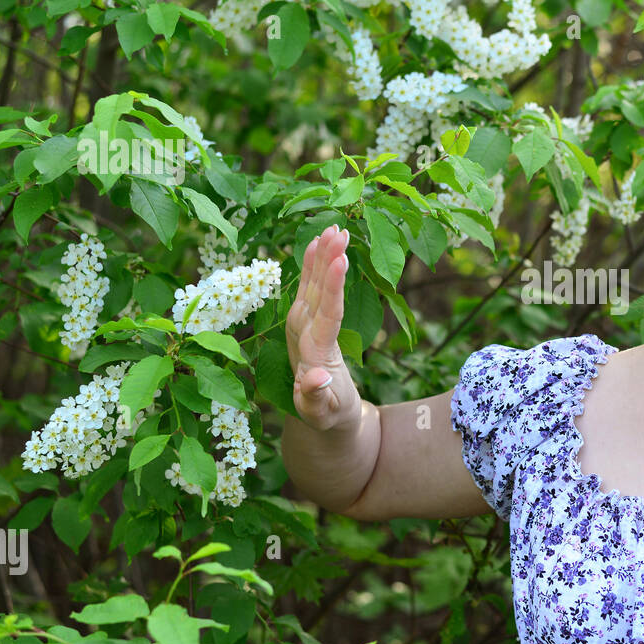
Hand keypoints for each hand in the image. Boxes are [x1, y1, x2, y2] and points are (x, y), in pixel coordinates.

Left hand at [285, 224, 361, 431]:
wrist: (319, 415)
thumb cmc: (328, 415)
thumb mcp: (324, 414)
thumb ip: (315, 398)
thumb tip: (315, 379)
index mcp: (313, 351)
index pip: (326, 313)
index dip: (332, 286)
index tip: (340, 260)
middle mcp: (304, 332)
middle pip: (316, 290)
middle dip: (326, 259)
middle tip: (339, 229)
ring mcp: (302, 324)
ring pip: (311, 284)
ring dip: (322, 255)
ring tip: (335, 227)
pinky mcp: (305, 319)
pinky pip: (309, 287)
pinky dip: (313, 265)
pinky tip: (316, 243)